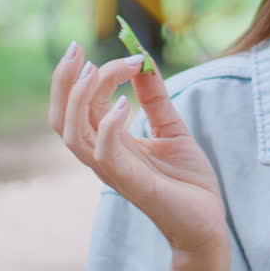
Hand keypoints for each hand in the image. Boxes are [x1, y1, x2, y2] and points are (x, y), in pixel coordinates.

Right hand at [49, 43, 225, 253]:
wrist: (208, 221)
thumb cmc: (187, 181)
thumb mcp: (171, 128)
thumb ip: (155, 97)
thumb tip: (143, 59)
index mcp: (108, 142)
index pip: (79, 105)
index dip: (84, 75)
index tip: (112, 51)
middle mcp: (103, 156)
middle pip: (61, 117)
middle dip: (62, 81)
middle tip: (76, 49)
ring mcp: (113, 171)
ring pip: (72, 134)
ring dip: (80, 97)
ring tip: (96, 69)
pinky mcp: (131, 183)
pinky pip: (104, 153)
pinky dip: (109, 126)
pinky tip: (125, 103)